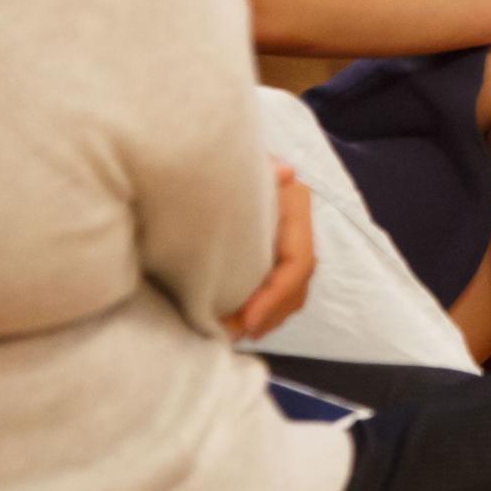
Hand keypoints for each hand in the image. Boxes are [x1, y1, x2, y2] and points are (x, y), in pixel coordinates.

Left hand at [223, 160, 314, 340]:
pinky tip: (238, 322)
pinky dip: (262, 310)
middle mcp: (296, 224)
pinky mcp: (269, 253)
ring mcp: (285, 239)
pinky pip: (277, 289)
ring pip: (292, 290)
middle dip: (270, 314)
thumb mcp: (230, 164)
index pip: (299, 261)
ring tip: (232, 333)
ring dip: (267, 317)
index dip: (276, 295)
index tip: (246, 321)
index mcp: (294, 203)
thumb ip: (257, 171)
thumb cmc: (208, 157)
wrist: (191, 156)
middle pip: (298, 282)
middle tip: (232, 334)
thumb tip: (286, 172)